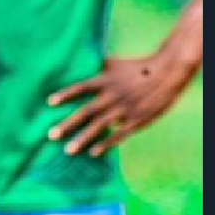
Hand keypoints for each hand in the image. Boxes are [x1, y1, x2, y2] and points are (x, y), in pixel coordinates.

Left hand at [48, 52, 199, 156]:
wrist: (165, 75)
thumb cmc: (136, 68)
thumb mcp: (113, 63)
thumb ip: (95, 68)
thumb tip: (77, 62)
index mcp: (104, 81)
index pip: (80, 88)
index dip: (66, 95)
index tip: (49, 103)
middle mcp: (111, 96)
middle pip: (86, 112)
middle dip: (68, 125)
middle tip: (51, 135)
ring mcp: (124, 110)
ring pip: (100, 127)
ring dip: (83, 139)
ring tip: (68, 150)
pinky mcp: (136, 121)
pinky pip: (118, 135)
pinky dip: (106, 144)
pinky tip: (93, 153)